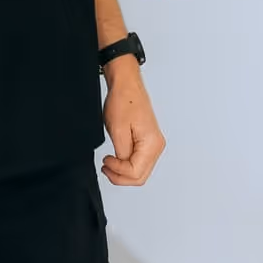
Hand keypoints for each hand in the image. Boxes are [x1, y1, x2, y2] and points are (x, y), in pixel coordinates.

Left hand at [101, 58, 163, 185]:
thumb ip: (122, 153)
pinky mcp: (148, 142)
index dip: (117, 171)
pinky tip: (116, 160)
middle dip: (120, 177)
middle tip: (105, 168)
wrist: (127, 85)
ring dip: (123, 173)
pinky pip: (139, 162)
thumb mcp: (117, 130)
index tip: (106, 161)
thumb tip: (123, 167)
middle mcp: (157, 146)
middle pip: (140, 177)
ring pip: (140, 172)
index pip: (135, 172)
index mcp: (152, 143)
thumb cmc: (124, 100)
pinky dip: (126, 165)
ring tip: (108, 164)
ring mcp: (154, 145)